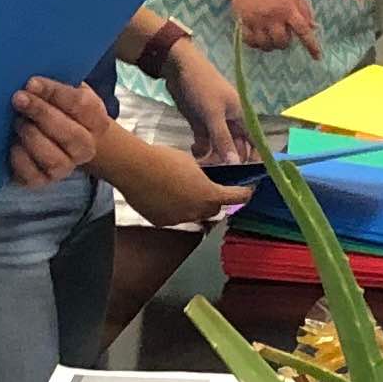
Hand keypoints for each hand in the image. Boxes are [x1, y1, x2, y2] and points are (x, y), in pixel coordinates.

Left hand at [7, 78, 105, 186]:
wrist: (62, 139)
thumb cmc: (61, 109)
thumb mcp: (65, 91)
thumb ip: (56, 85)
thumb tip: (32, 82)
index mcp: (96, 120)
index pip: (81, 105)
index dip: (54, 93)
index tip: (31, 83)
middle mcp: (85, 147)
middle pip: (70, 134)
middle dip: (41, 113)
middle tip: (19, 99)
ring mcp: (66, 167)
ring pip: (53, 159)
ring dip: (32, 137)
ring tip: (18, 122)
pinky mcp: (43, 180)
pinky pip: (33, 176)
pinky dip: (20, 159)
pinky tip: (14, 144)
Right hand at [89, 122, 245, 231]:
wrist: (135, 168)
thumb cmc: (164, 159)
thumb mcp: (191, 163)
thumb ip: (202, 176)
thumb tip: (202, 180)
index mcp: (209, 194)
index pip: (236, 197)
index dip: (244, 194)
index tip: (248, 191)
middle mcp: (197, 211)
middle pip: (213, 209)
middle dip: (214, 201)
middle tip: (210, 189)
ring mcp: (179, 219)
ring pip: (193, 214)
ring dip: (193, 205)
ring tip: (181, 190)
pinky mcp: (162, 221)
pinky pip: (174, 217)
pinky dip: (174, 209)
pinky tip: (164, 196)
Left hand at [162, 40, 251, 167]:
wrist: (178, 68)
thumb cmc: (202, 86)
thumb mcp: (213, 113)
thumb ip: (223, 139)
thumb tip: (236, 163)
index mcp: (242, 116)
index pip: (255, 142)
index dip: (255, 158)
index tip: (250, 177)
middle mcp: (232, 122)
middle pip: (236, 148)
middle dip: (229, 161)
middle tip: (218, 175)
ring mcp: (215, 124)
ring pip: (219, 148)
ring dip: (213, 158)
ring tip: (203, 165)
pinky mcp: (200, 125)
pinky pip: (205, 143)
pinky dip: (201, 150)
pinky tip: (194, 152)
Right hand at [223, 0, 318, 54]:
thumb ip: (303, 9)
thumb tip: (313, 27)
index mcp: (288, 7)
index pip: (303, 30)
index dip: (311, 45)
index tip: (317, 57)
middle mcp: (274, 15)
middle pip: (282, 42)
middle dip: (284, 43)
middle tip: (282, 35)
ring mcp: (258, 19)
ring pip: (266, 45)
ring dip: (270, 45)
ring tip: (269, 37)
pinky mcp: (244, 20)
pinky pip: (250, 41)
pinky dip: (255, 43)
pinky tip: (257, 38)